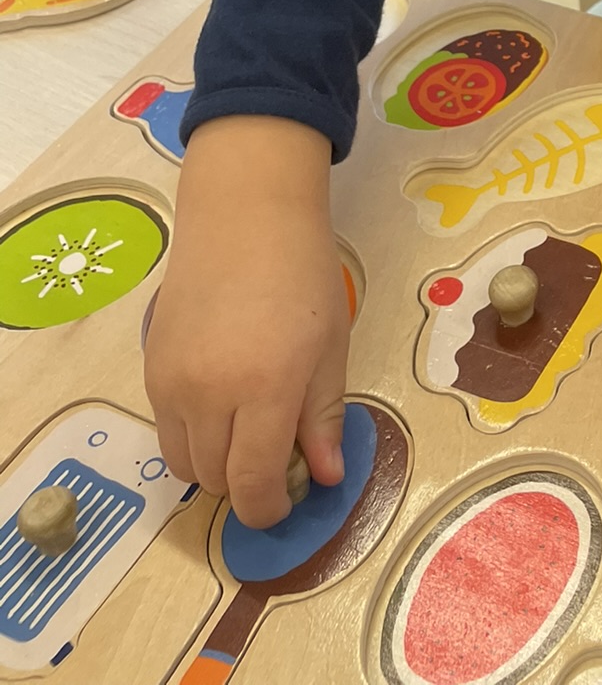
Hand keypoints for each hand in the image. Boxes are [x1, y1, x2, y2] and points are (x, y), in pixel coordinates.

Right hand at [144, 116, 349, 530]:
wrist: (245, 214)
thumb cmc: (302, 274)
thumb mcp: (329, 346)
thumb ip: (322, 417)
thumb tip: (322, 477)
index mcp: (264, 389)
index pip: (252, 485)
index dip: (270, 508)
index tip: (289, 500)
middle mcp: (208, 394)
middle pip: (215, 481)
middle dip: (246, 485)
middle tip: (277, 456)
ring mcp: (171, 383)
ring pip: (182, 463)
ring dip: (215, 464)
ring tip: (248, 428)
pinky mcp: (149, 368)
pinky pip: (165, 429)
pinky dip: (191, 434)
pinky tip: (221, 401)